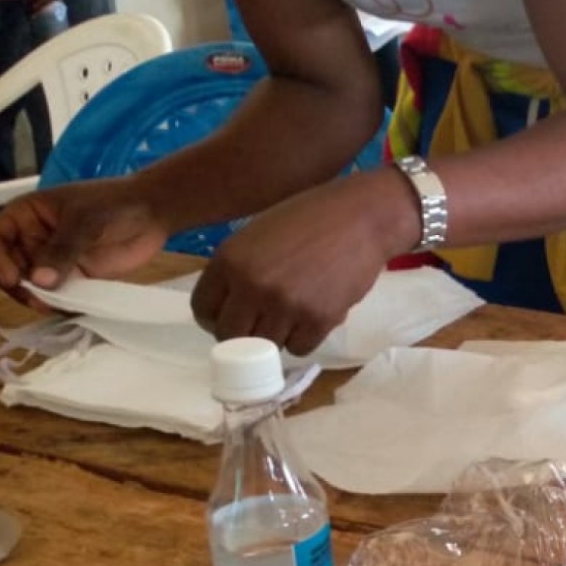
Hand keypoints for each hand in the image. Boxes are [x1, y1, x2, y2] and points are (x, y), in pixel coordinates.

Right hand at [0, 179, 168, 295]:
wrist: (154, 214)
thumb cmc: (115, 203)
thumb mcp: (86, 219)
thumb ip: (63, 249)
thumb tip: (40, 281)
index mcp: (26, 216)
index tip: (11, 277)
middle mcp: (33, 240)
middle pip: (9, 268)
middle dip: (18, 286)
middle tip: (37, 300)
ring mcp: (54, 262)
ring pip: (33, 287)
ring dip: (39, 300)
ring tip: (55, 306)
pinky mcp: (76, 279)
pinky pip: (60, 297)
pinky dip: (62, 307)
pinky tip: (71, 310)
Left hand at [191, 171, 417, 354]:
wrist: (362, 217)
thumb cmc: (311, 217)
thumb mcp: (258, 234)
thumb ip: (239, 267)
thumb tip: (231, 306)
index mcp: (230, 259)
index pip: (203, 309)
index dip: (215, 318)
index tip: (232, 317)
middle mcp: (252, 285)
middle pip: (230, 335)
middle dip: (243, 334)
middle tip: (261, 325)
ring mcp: (285, 304)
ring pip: (265, 345)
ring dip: (276, 336)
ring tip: (292, 318)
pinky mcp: (318, 319)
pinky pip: (299, 348)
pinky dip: (303, 339)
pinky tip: (312, 319)